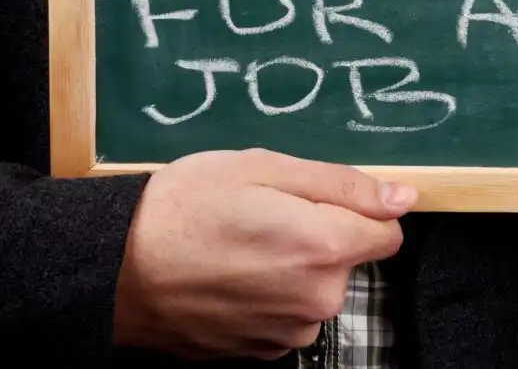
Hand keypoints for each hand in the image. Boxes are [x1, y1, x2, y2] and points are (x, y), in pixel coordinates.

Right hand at [112, 148, 415, 360]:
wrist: (115, 270)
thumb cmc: (182, 208)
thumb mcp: (262, 168)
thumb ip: (342, 184)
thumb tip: (402, 197)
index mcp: (324, 246)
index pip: (388, 231)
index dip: (358, 209)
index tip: (317, 200)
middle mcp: (317, 298)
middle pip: (349, 259)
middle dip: (320, 235)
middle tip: (262, 214)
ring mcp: (290, 331)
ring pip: (316, 288)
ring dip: (292, 268)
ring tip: (238, 246)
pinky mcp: (263, 350)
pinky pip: (287, 314)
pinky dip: (268, 295)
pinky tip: (230, 276)